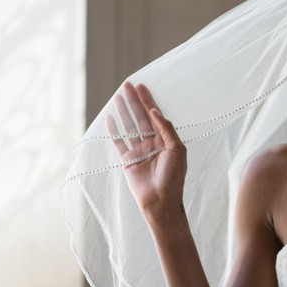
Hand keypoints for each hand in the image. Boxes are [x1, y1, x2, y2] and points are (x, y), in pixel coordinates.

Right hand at [107, 81, 186, 217]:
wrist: (161, 201)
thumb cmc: (173, 177)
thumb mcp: (176, 150)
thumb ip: (166, 129)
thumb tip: (154, 111)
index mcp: (166, 140)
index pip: (155, 116)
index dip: (148, 100)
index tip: (141, 86)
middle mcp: (152, 144)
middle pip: (141, 118)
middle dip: (134, 101)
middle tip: (126, 85)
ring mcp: (139, 151)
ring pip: (129, 127)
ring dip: (123, 112)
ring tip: (117, 97)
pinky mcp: (128, 161)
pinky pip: (119, 143)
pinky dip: (114, 131)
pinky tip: (110, 119)